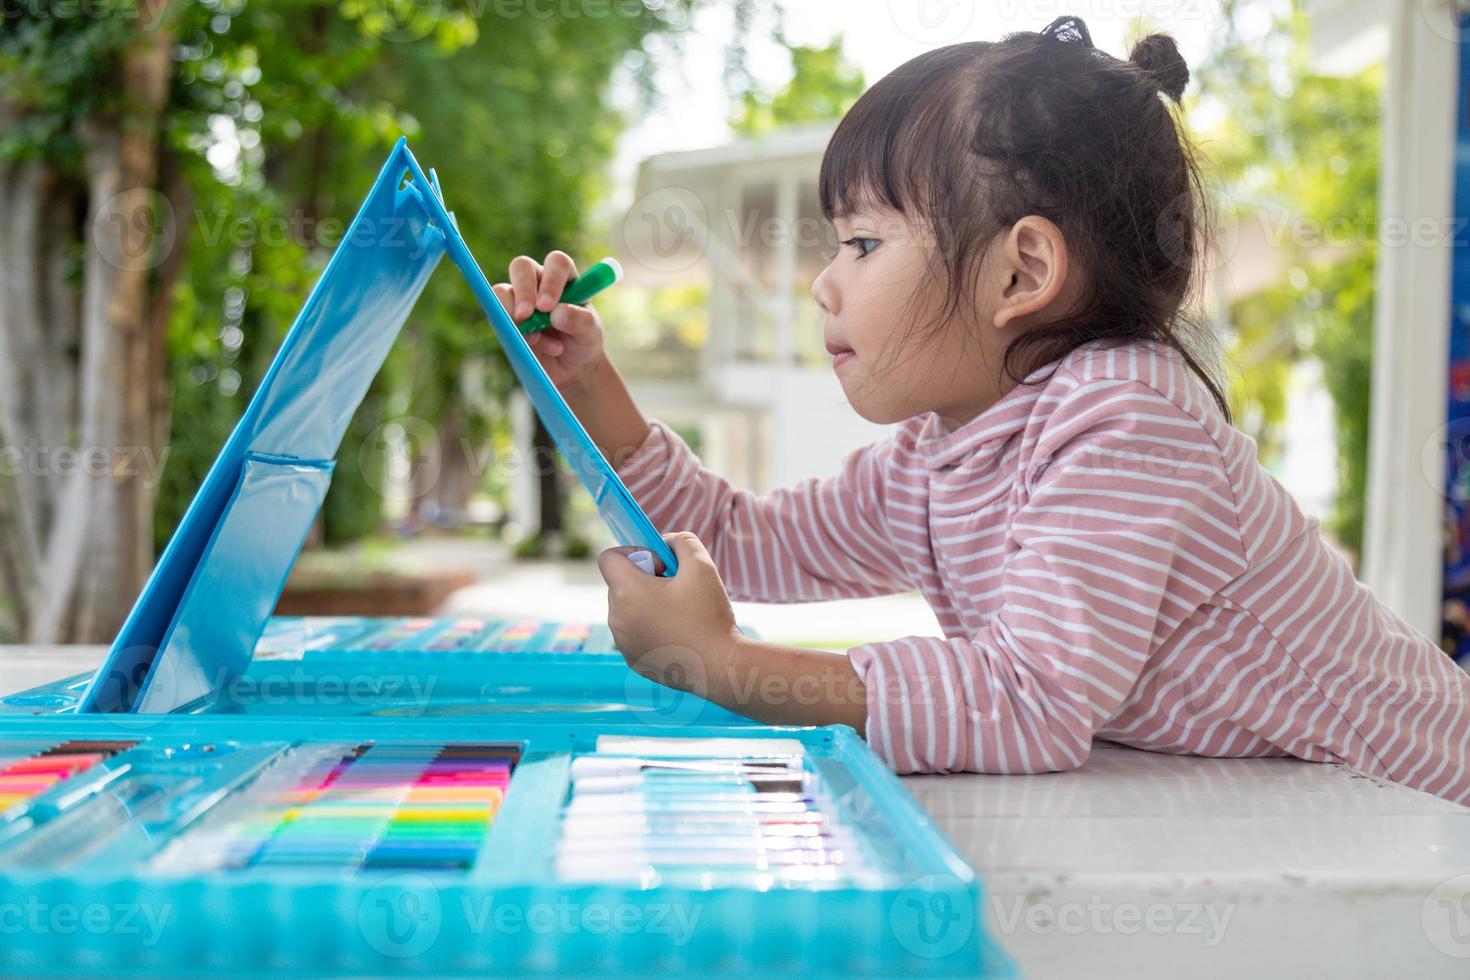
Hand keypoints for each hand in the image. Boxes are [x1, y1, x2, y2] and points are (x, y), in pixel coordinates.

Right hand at [492, 250, 606, 387]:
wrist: (570, 366)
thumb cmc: (583, 342)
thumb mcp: (590, 333)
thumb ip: (580, 320)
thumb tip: (556, 313)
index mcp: (566, 277)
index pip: (556, 263)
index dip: (551, 280)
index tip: (547, 306)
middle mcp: (540, 281)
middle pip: (522, 266)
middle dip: (523, 291)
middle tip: (526, 316)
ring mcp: (520, 297)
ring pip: (502, 291)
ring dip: (513, 316)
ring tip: (535, 339)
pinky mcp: (506, 316)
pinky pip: (497, 315)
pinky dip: (510, 331)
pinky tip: (531, 345)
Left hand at [596, 532, 741, 694]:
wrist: (721, 667)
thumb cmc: (710, 615)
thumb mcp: (701, 565)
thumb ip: (681, 542)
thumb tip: (667, 543)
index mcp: (627, 592)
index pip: (608, 558)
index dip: (633, 552)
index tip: (660, 565)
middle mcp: (617, 618)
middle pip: (620, 584)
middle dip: (645, 580)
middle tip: (677, 589)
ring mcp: (623, 643)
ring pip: (628, 610)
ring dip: (648, 604)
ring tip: (681, 614)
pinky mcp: (633, 661)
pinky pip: (635, 633)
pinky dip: (651, 628)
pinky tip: (679, 635)